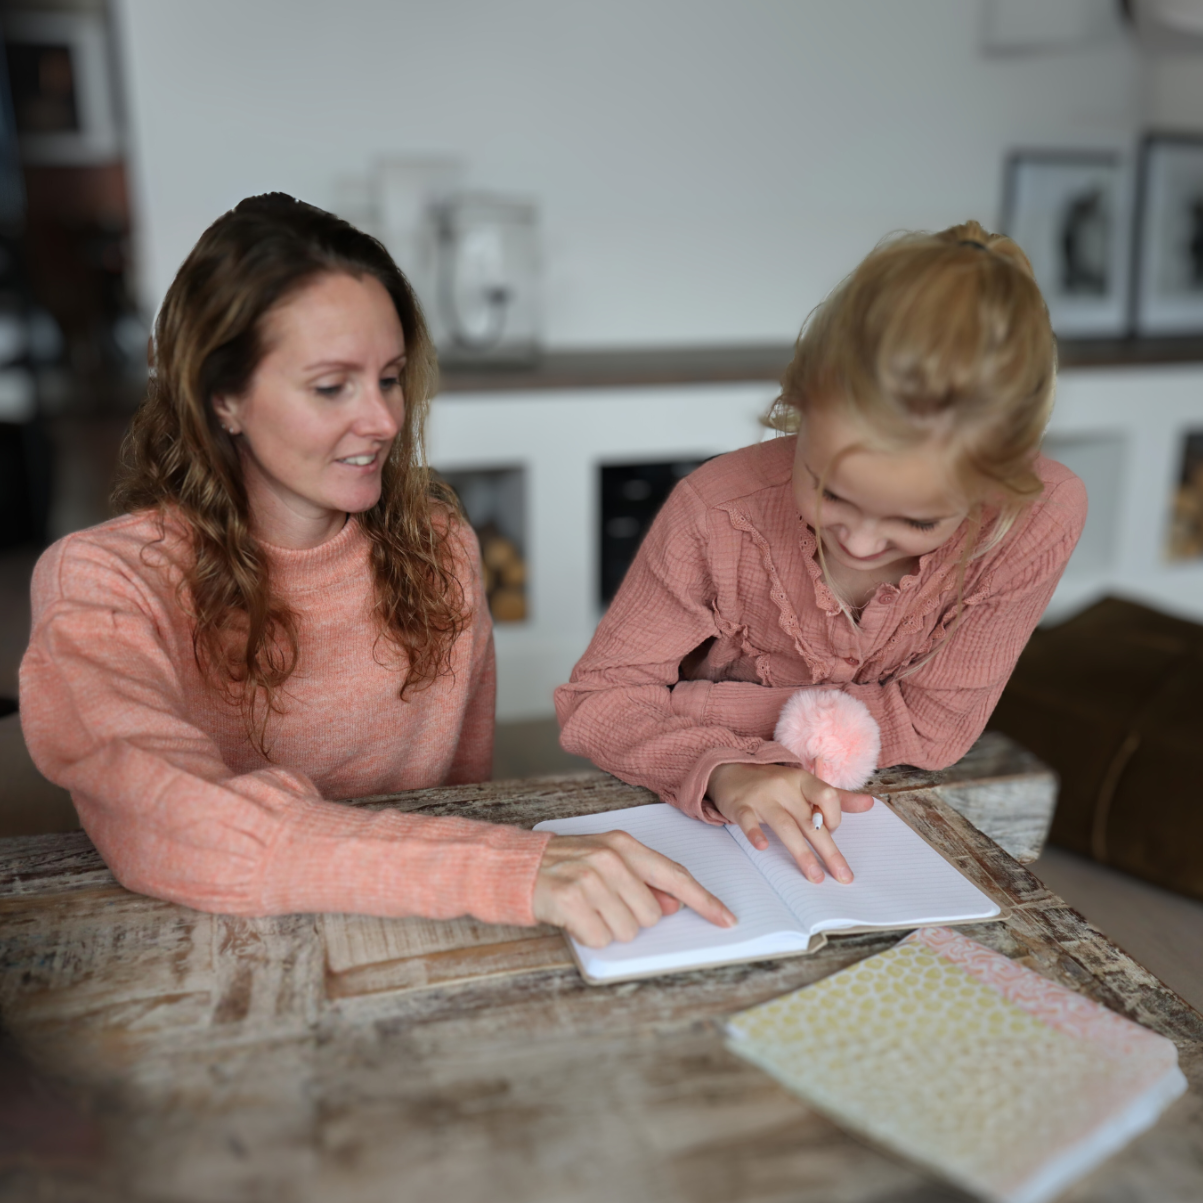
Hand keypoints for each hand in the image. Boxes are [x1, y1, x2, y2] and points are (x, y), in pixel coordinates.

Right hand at [532, 831, 737, 948]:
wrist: (514, 865)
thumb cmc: (564, 866)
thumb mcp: (605, 862)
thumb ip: (641, 880)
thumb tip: (672, 905)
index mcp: (624, 845)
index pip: (674, 875)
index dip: (703, 900)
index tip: (726, 919)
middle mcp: (610, 858)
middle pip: (651, 914)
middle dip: (630, 918)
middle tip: (602, 904)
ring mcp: (590, 878)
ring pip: (628, 930)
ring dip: (608, 928)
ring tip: (586, 909)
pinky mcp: (571, 900)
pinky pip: (600, 938)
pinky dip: (588, 935)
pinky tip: (573, 918)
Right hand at [706, 762, 873, 883]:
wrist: (730, 769)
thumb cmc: (773, 784)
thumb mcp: (804, 785)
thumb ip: (836, 797)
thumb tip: (870, 804)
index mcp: (802, 780)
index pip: (827, 796)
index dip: (834, 817)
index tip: (831, 832)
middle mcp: (784, 787)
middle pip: (810, 821)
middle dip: (829, 851)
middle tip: (843, 876)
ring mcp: (762, 797)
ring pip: (785, 826)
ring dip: (801, 853)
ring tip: (814, 876)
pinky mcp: (741, 806)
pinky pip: (748, 821)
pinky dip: (755, 833)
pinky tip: (763, 846)